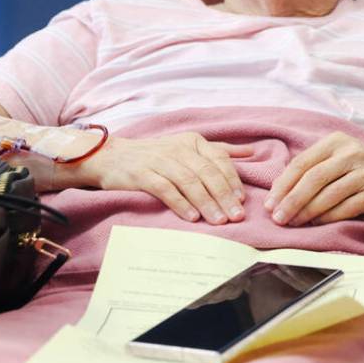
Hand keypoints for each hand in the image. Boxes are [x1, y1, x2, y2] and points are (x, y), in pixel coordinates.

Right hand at [58, 132, 250, 224]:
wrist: (111, 156)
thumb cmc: (156, 155)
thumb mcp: (188, 146)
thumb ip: (219, 150)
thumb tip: (252, 151)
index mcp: (193, 141)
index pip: (219, 160)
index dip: (233, 180)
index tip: (242, 200)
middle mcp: (179, 148)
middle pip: (207, 173)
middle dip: (224, 196)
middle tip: (236, 216)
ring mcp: (160, 160)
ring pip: (189, 182)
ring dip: (206, 203)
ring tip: (219, 221)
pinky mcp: (142, 174)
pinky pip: (165, 189)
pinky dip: (180, 203)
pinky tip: (192, 217)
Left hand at [265, 132, 363, 225]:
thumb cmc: (360, 168)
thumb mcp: (338, 157)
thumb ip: (312, 167)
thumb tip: (278, 191)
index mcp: (337, 141)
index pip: (302, 163)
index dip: (283, 185)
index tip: (270, 204)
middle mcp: (353, 153)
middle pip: (314, 179)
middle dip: (292, 201)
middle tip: (278, 218)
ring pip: (329, 195)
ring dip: (307, 213)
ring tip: (294, 223)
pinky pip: (346, 208)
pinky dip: (328, 218)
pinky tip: (316, 223)